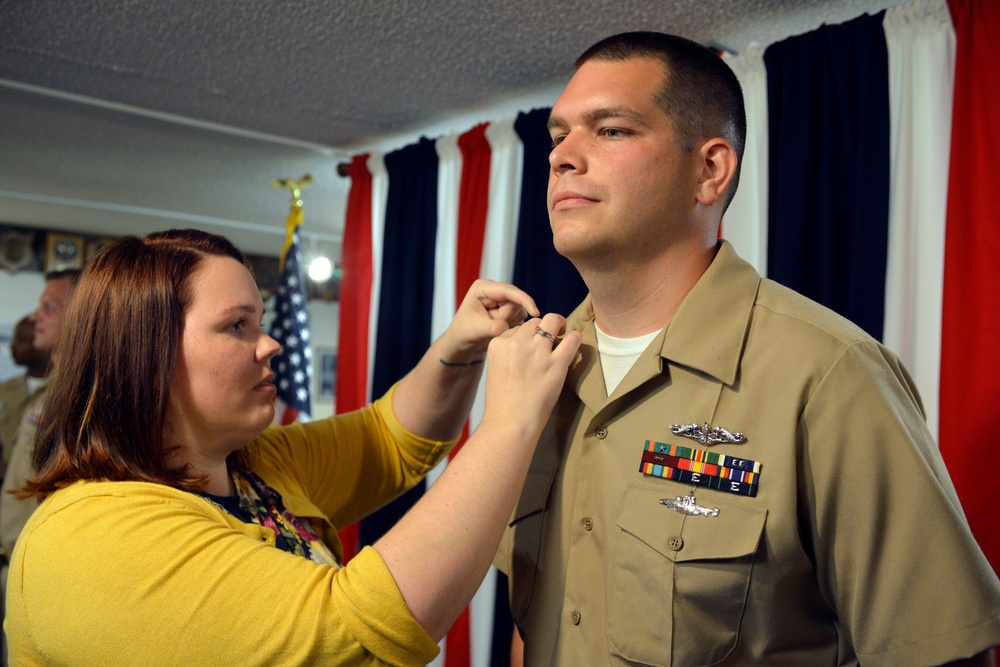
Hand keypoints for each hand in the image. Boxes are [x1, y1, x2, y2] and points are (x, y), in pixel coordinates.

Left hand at [438, 280, 539, 362]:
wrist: (462, 342)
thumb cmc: (464, 333)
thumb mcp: (477, 331)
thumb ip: (494, 328)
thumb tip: (507, 327)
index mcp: (482, 288)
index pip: (509, 291)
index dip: (524, 300)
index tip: (535, 312)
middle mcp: (493, 290)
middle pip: (516, 301)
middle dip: (508, 318)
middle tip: (492, 328)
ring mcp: (501, 298)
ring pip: (519, 309)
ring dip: (510, 323)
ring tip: (493, 329)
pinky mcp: (507, 307)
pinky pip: (520, 315)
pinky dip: (513, 325)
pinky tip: (500, 330)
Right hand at [481, 314, 581, 437]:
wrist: (510, 423)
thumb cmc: (502, 403)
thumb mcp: (496, 369)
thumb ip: (508, 353)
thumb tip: (526, 346)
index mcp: (498, 344)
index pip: (516, 329)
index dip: (526, 337)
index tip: (530, 347)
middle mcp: (517, 342)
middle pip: (534, 323)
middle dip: (542, 328)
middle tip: (550, 338)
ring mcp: (538, 352)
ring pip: (552, 321)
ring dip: (558, 325)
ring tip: (562, 334)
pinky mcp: (556, 363)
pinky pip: (571, 339)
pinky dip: (575, 336)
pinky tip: (575, 340)